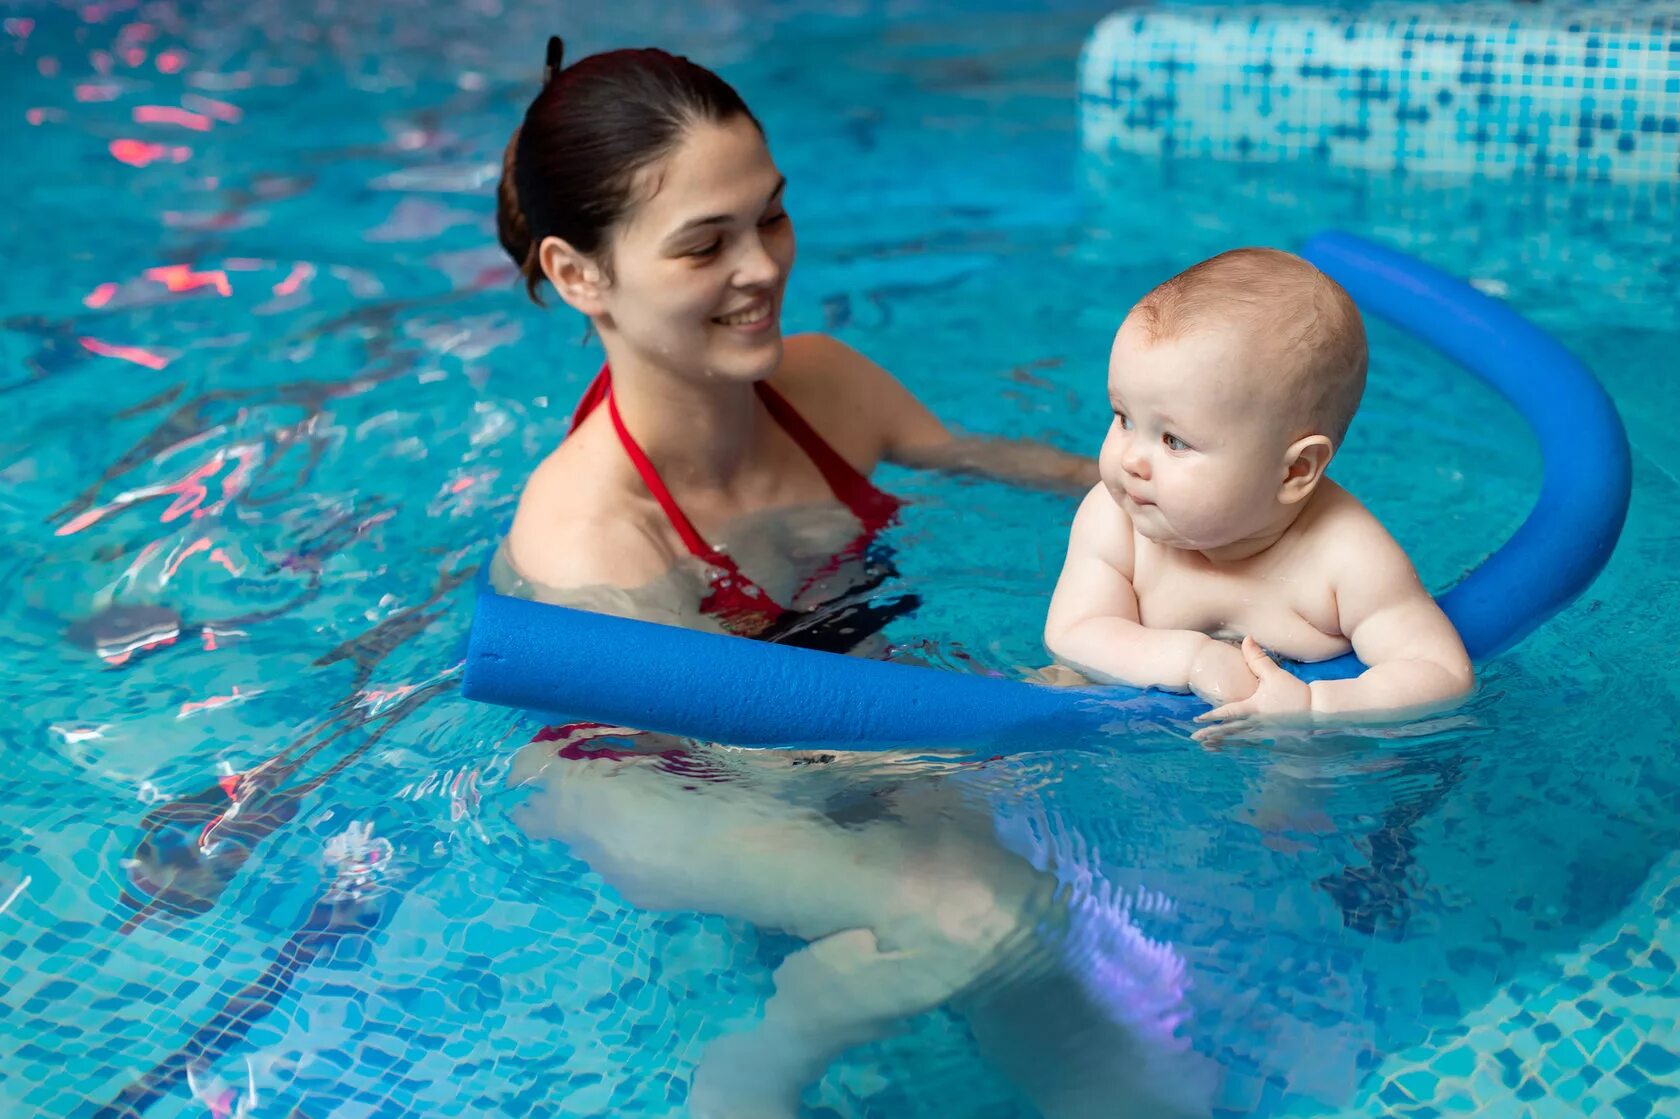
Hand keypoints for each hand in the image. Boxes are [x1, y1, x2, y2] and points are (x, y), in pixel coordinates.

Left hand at [1193, 637, 1313, 743]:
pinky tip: (1227, 750)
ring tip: (1206, 746)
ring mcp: (1263, 733)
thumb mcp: (1275, 674)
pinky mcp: (1270, 739)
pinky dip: (1236, 747)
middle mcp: (1256, 723)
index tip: (1198, 719)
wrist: (1316, 711)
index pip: (1229, 712)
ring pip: (1237, 739)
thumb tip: (1247, 639)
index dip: (1213, 716)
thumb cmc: (1295, 692)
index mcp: (1254, 707)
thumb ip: (1258, 658)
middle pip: (1229, 730)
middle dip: (1212, 734)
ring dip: (1221, 743)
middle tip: (1194, 738)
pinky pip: (1249, 745)